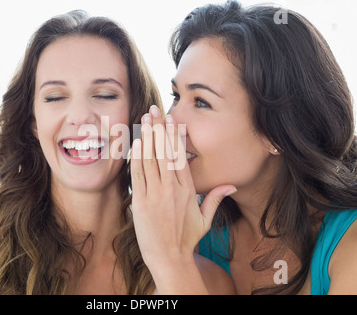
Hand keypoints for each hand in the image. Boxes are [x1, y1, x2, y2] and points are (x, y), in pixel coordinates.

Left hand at [130, 105, 235, 292]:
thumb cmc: (186, 239)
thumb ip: (215, 199)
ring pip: (151, 159)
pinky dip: (137, 158)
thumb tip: (231, 186)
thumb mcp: (205, 220)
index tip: (171, 119)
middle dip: (159, 129)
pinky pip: (138, 175)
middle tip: (154, 110)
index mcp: (188, 190)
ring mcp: (156, 195)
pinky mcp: (141, 202)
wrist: (169, 258)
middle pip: (165, 152)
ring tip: (144, 119)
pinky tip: (137, 143)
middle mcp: (172, 189)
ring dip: (147, 137)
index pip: (181, 156)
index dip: (175, 135)